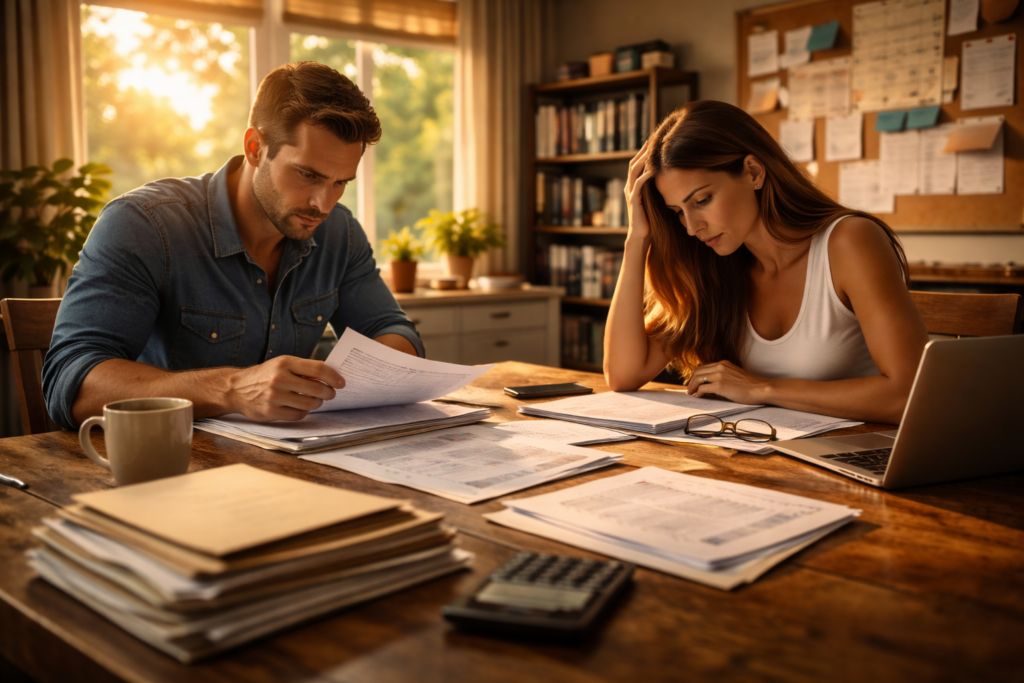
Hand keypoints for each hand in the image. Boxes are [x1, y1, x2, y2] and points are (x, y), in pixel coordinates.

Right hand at [225, 356, 344, 421]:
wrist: (236, 389)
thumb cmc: (265, 375)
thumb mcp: (282, 364)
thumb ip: (303, 368)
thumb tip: (331, 373)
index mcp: (285, 363)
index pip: (318, 369)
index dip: (333, 377)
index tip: (341, 382)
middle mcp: (280, 378)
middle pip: (316, 388)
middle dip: (329, 393)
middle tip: (331, 394)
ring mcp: (275, 396)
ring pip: (309, 404)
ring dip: (317, 404)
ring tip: (315, 401)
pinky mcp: (271, 412)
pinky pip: (299, 415)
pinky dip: (304, 412)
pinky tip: (300, 407)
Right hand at [625, 139, 655, 242]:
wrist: (641, 235)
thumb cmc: (650, 220)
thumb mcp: (654, 200)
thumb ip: (656, 189)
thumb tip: (669, 180)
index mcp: (633, 187)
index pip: (636, 166)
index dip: (643, 154)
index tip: (652, 143)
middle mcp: (629, 187)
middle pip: (633, 164)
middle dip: (642, 152)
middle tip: (651, 140)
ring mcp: (630, 193)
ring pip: (634, 170)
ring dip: (643, 159)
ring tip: (651, 150)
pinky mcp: (633, 200)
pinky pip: (638, 183)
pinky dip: (645, 174)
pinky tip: (653, 168)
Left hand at [686, 360, 766, 404]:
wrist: (760, 389)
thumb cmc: (750, 385)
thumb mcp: (734, 375)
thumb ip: (723, 377)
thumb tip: (710, 387)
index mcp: (723, 363)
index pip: (704, 367)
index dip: (696, 375)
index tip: (694, 382)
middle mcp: (719, 367)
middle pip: (698, 371)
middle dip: (691, 380)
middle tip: (689, 389)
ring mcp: (719, 375)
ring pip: (698, 379)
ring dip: (692, 386)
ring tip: (691, 393)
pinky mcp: (719, 385)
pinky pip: (703, 388)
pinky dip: (698, 393)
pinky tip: (698, 396)